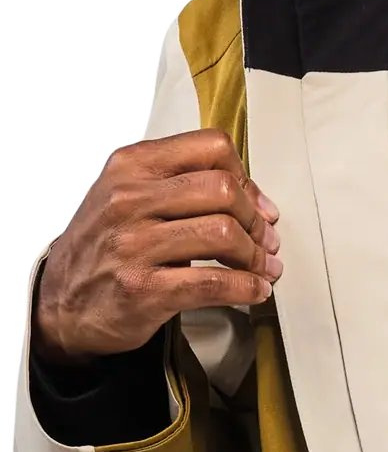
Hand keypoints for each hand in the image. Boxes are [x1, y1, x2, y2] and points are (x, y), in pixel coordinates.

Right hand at [33, 130, 281, 364]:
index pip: (211, 147)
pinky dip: (246, 288)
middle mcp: (128, 199)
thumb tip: (258, 201)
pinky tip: (254, 290)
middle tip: (264, 241)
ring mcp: (132, 245)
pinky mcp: (141, 290)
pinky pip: (213, 283)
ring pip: (223, 233)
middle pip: (223, 190)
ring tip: (262, 268)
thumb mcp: (129, 195)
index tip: (257, 205)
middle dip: (255, 219)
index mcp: (131, 166)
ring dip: (255, 256)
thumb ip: (184, 185)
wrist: (59, 304)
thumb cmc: (105, 246)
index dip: (246, 177)